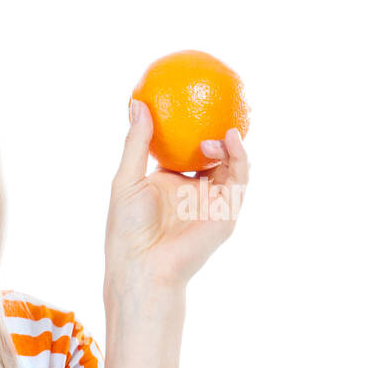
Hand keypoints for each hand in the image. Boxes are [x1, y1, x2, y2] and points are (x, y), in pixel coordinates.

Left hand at [105, 100, 249, 290]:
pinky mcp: (226, 212)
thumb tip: (137, 103)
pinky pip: (239, 180)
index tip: (187, 101)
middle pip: (212, 156)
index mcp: (169, 183)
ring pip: (231, 165)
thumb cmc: (127, 228)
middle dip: (216, 133)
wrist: (142, 265)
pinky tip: (230, 139)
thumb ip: (136, 142)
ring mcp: (212, 202)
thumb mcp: (127, 178)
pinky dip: (239, 157)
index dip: (188, 129)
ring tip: (221, 129)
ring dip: (229, 145)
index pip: (183, 151)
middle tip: (215, 108)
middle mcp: (193, 192)